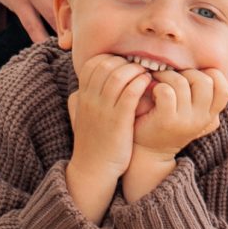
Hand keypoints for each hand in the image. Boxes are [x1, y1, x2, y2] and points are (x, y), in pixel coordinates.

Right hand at [64, 52, 148, 222]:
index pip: (92, 64)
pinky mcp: (118, 121)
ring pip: (119, 76)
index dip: (109, 58)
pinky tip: (148, 83)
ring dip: (135, 70)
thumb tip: (83, 85)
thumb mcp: (80, 117)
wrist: (93, 169)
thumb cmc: (92, 142)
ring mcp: (103, 110)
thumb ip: (80, 99)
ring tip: (146, 73)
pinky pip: (130, 93)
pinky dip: (140, 83)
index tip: (122, 63)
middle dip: (124, 61)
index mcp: (82, 96)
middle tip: (138, 65)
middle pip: (106, 65)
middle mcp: (90, 100)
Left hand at [131, 66, 227, 164]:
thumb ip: (212, 99)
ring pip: (181, 83)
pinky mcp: (166, 120)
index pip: (223, 90)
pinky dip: (158, 86)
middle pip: (204, 81)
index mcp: (210, 116)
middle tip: (174, 76)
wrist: (150, 152)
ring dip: (167, 76)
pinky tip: (154, 91)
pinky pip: (166, 92)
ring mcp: (184, 121)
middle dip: (187, 72)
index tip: (196, 76)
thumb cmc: (172, 123)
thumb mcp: (197, 113)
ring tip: (160, 79)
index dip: (212, 75)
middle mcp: (201, 119)